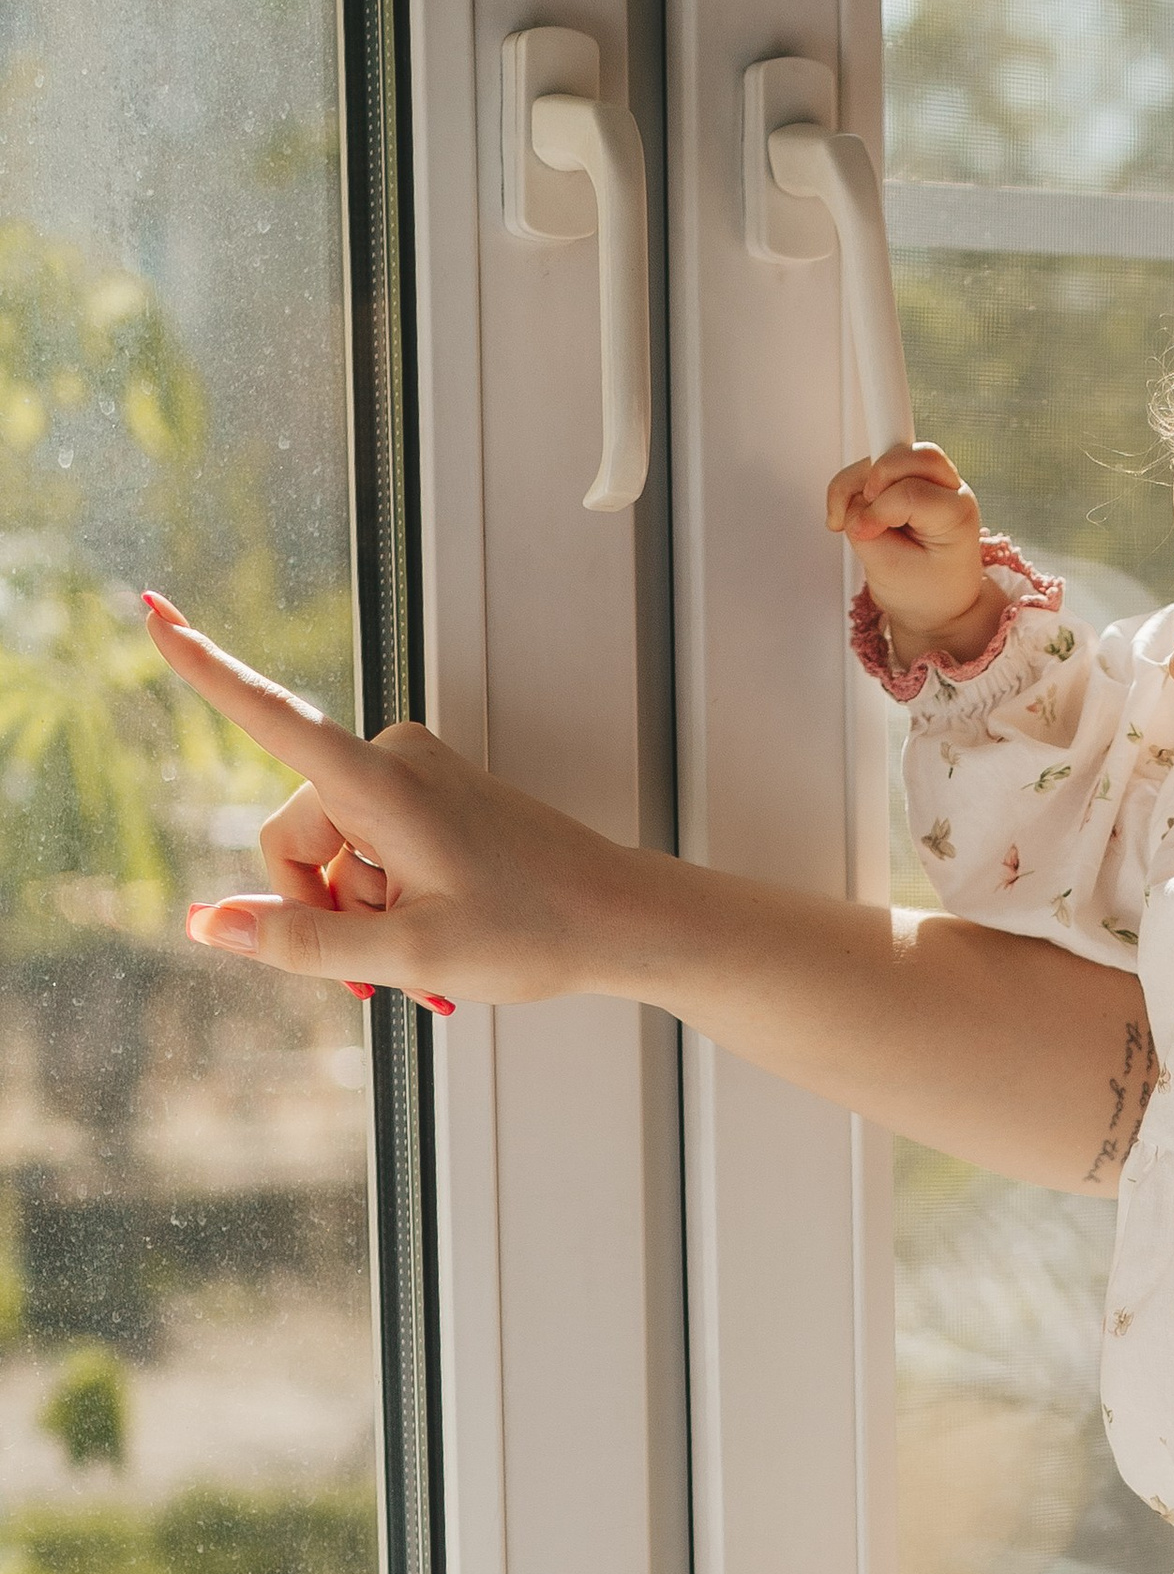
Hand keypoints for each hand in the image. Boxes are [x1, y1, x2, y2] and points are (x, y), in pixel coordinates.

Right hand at [140, 593, 627, 1004]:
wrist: (622, 920)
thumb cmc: (533, 932)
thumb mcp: (407, 955)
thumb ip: (302, 940)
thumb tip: (207, 924)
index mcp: (383, 784)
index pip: (270, 716)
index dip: (204, 666)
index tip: (151, 608)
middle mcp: (392, 760)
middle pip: (294, 838)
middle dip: (325, 907)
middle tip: (392, 966)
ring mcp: (413, 774)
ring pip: (332, 855)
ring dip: (364, 914)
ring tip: (430, 953)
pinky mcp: (430, 792)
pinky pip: (369, 849)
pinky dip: (388, 901)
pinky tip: (436, 939)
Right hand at [825, 441, 1000, 662]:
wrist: (939, 605)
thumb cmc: (927, 593)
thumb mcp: (891, 572)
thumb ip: (868, 535)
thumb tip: (852, 505)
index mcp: (956, 515)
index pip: (912, 492)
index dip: (878, 509)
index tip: (862, 533)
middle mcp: (949, 491)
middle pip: (911, 455)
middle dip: (874, 478)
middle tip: (862, 512)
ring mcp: (930, 483)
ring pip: (890, 452)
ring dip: (858, 481)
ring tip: (847, 519)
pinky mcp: (909, 482)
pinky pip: (876, 464)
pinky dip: (853, 484)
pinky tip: (847, 513)